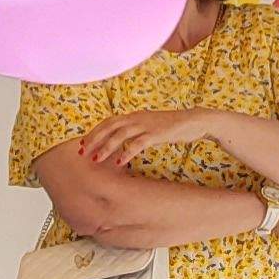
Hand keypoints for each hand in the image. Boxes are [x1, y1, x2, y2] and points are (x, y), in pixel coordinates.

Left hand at [82, 108, 216, 167]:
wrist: (195, 121)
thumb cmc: (172, 126)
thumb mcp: (149, 126)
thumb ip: (135, 131)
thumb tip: (121, 142)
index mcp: (134, 116)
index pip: (108, 122)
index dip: (94, 132)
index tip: (82, 143)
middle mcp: (137, 118)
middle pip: (109, 127)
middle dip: (94, 140)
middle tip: (82, 153)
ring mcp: (147, 125)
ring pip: (120, 135)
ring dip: (106, 148)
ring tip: (96, 160)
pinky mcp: (157, 134)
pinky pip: (138, 143)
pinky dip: (127, 152)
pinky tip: (119, 163)